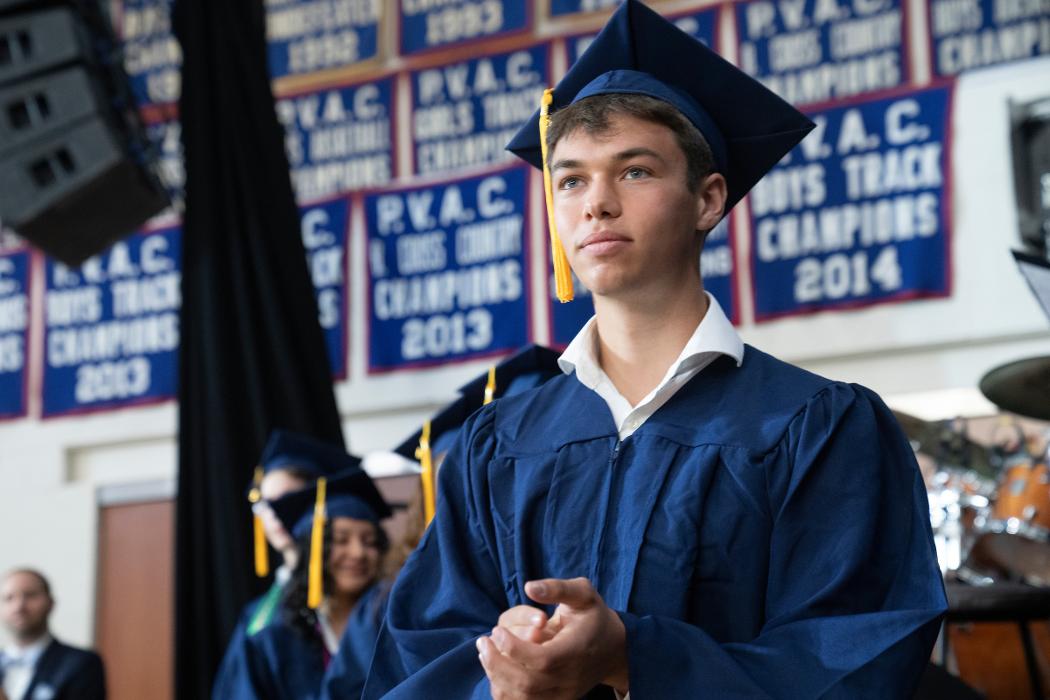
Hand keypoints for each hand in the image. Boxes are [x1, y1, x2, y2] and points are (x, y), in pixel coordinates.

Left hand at [477, 577, 628, 698]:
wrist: (613, 650)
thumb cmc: (593, 617)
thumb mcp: (583, 594)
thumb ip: (557, 588)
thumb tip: (529, 587)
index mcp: (577, 651)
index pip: (542, 660)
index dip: (514, 648)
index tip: (497, 630)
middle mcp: (570, 678)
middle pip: (527, 683)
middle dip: (497, 663)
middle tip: (483, 642)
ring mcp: (563, 694)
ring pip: (522, 698)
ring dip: (497, 677)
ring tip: (486, 654)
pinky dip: (505, 691)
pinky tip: (496, 670)